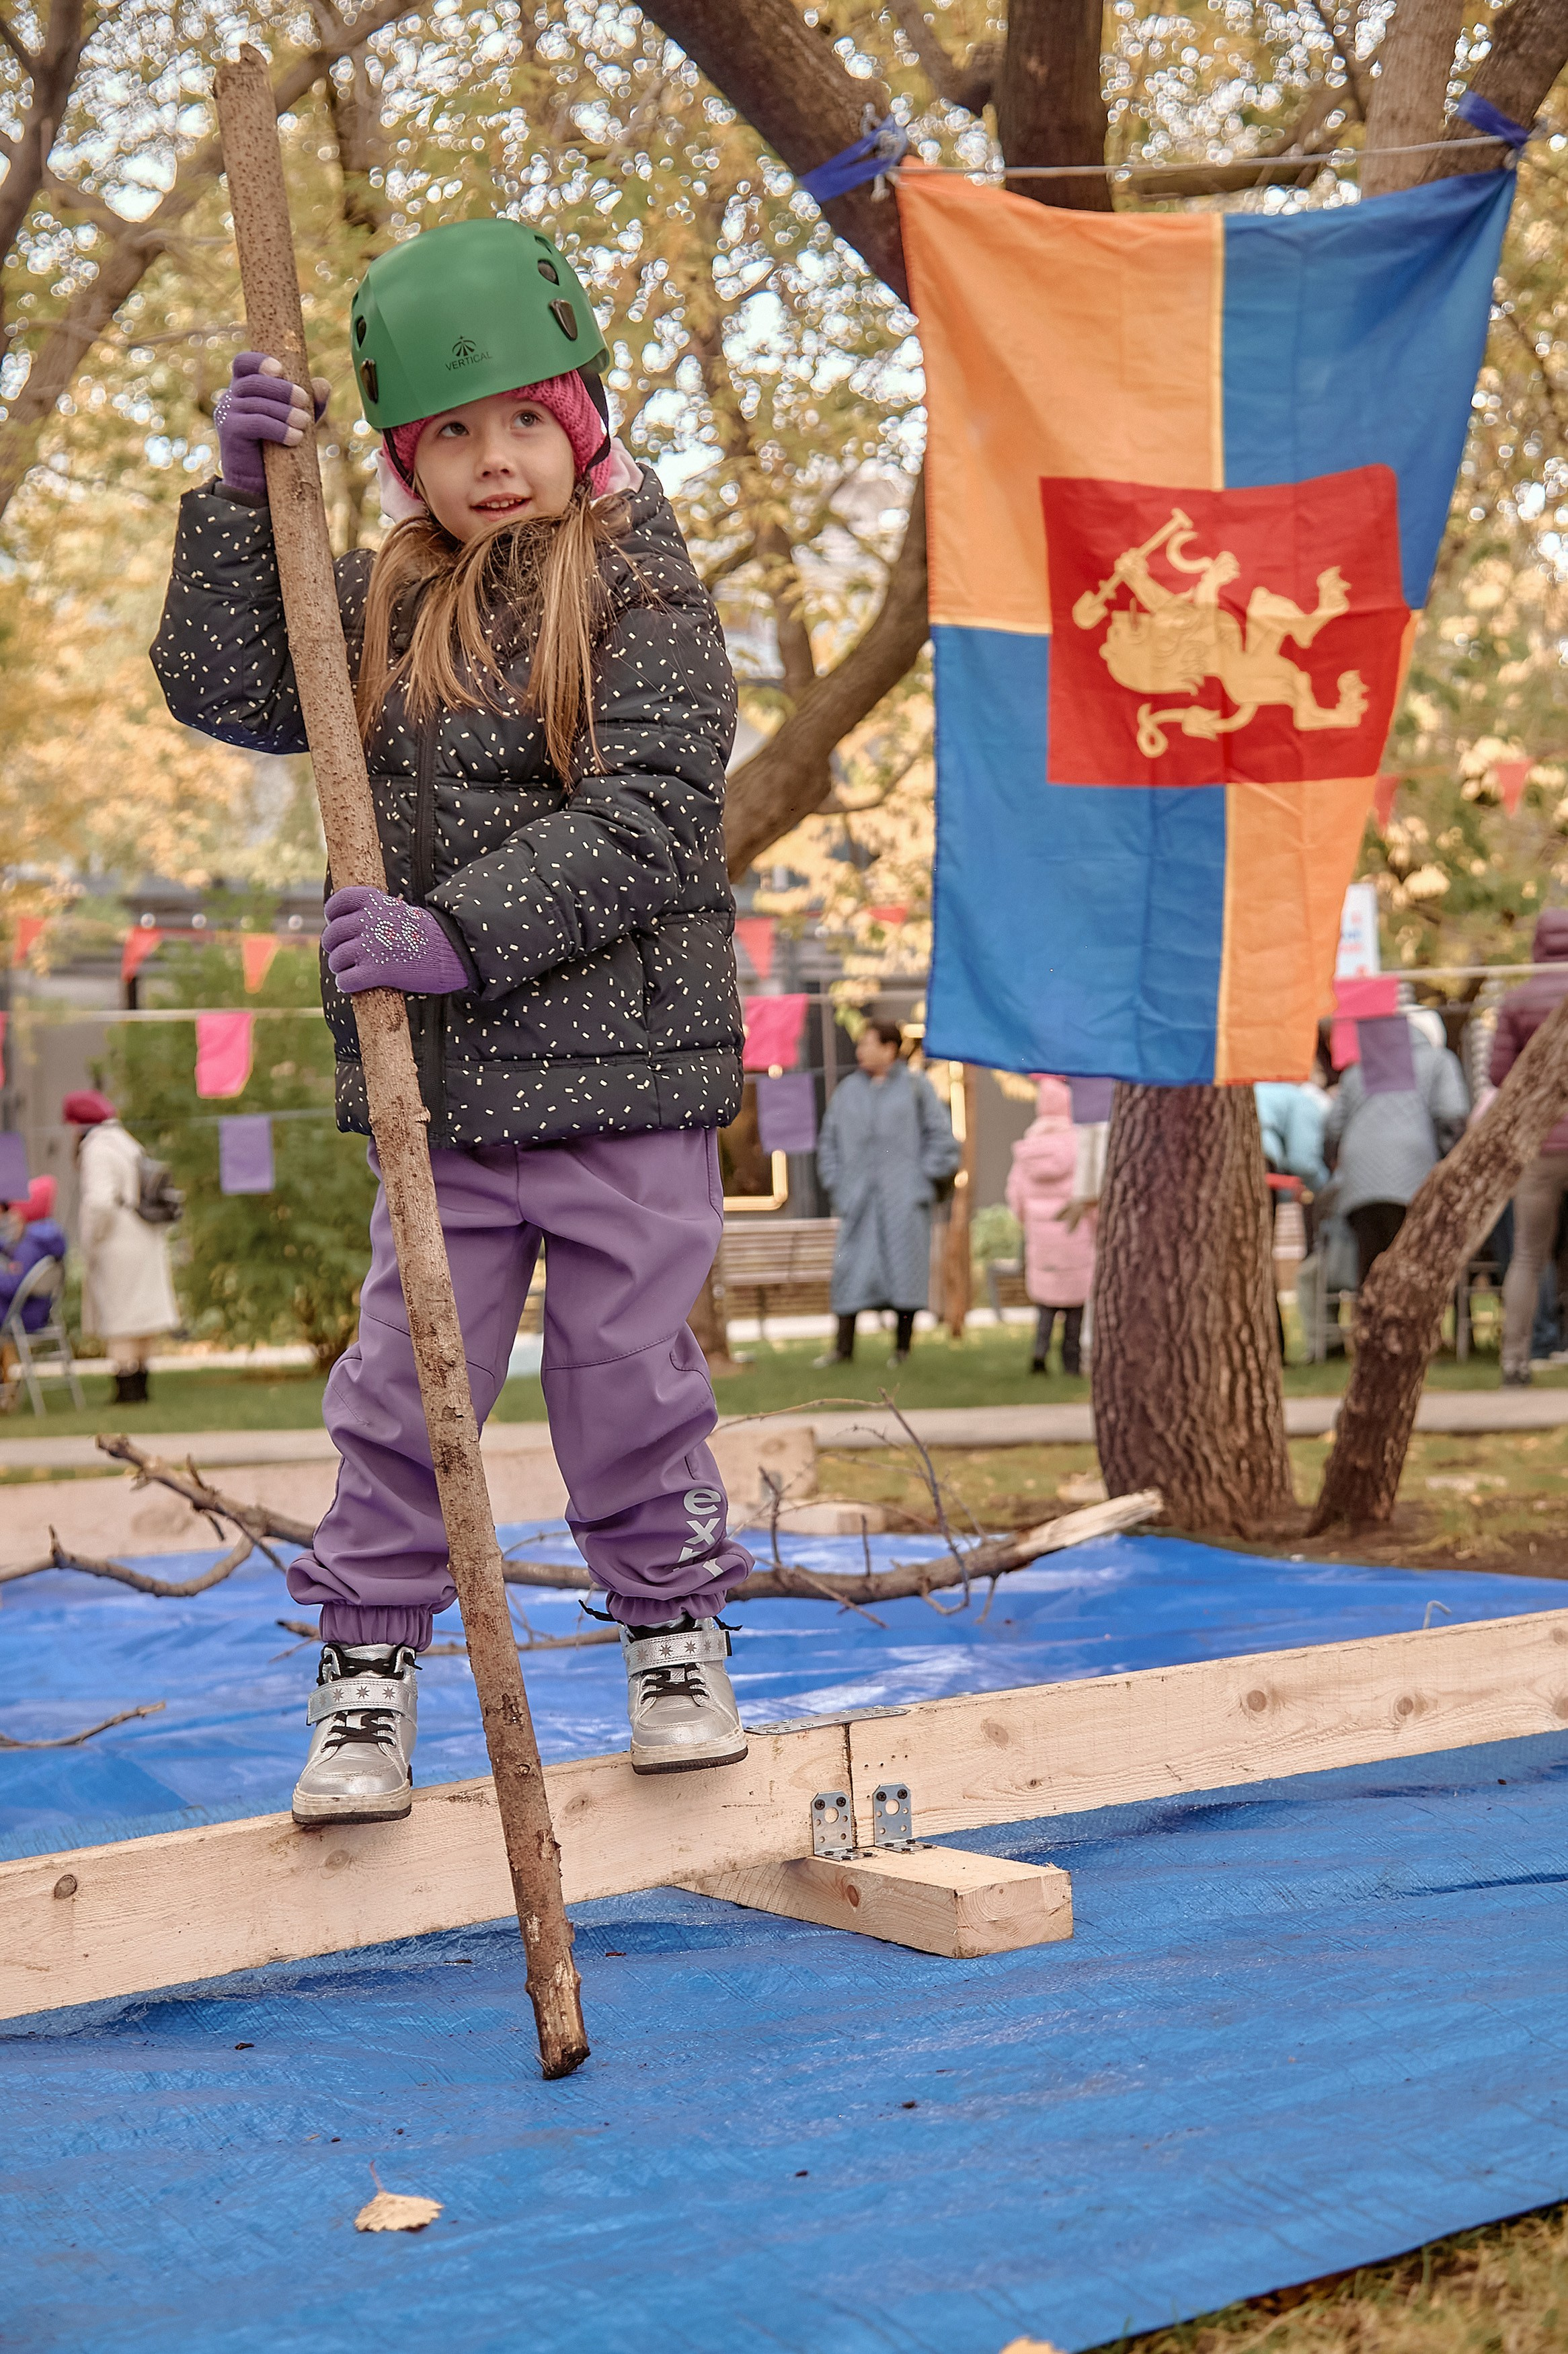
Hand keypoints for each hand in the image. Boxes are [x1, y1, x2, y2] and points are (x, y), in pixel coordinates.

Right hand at [214, 353, 331, 499]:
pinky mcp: (229, 432)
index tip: (280, 369)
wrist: (257, 484)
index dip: (259, 361)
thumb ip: (309, 403)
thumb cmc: (277, 448)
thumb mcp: (296, 421)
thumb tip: (323, 384)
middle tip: (304, 401)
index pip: (243, 362)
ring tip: (305, 423)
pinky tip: (295, 438)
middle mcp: (231, 396)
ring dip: (284, 411)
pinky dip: (278, 428)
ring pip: (256, 402)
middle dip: (282, 389)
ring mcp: (227, 413)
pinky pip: (255, 423)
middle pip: (253, 382)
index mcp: (244, 387)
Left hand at [321, 886, 470, 997]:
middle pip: (332, 934)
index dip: (332, 914)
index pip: (339, 903)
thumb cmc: (429, 936)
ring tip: (348, 972)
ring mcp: (371, 947)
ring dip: (339, 968)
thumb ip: (376, 914)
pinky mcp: (377, 971)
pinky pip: (347, 980)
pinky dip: (346, 984)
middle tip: (341, 955)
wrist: (453, 951)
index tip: (335, 922)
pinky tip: (352, 985)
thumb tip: (354, 926)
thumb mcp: (401, 912)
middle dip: (333, 946)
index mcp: (375, 902)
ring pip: (337, 959)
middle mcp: (369, 922)